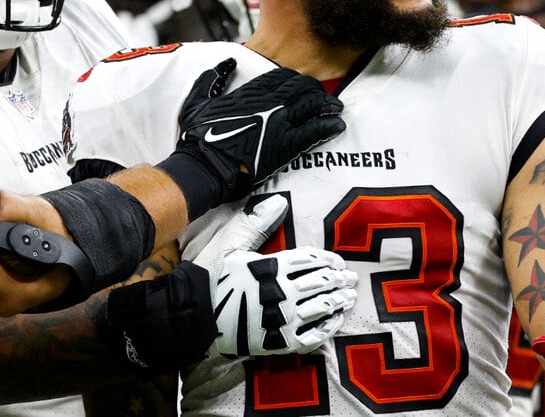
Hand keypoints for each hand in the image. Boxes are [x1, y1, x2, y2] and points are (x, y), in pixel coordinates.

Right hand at [177, 59, 344, 202]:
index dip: (295, 78)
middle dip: (315, 90)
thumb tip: (227, 64)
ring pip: (313, 105)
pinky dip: (329, 126)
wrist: (205, 166)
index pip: (282, 76)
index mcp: (250, 92)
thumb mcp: (198, 100)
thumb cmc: (198, 137)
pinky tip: (337, 125)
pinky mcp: (287, 146)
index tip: (301, 84)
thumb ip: (212, 79)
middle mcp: (269, 103)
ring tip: (336, 108)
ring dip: (328, 105)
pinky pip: (316, 131)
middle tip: (322, 96)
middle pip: (303, 87)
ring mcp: (280, 123)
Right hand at [196, 194, 357, 356]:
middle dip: (339, 279)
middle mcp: (280, 293)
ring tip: (348, 296)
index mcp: (270, 267)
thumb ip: (256, 222)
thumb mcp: (229, 243)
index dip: (327, 259)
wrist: (195, 315)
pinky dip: (328, 327)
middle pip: (320, 282)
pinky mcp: (279, 342)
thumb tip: (280, 201)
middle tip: (349, 277)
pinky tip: (334, 321)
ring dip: (339, 300)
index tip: (337, 260)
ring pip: (321, 307)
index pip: (309, 259)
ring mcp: (281, 320)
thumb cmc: (211, 276)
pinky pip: (313, 336)